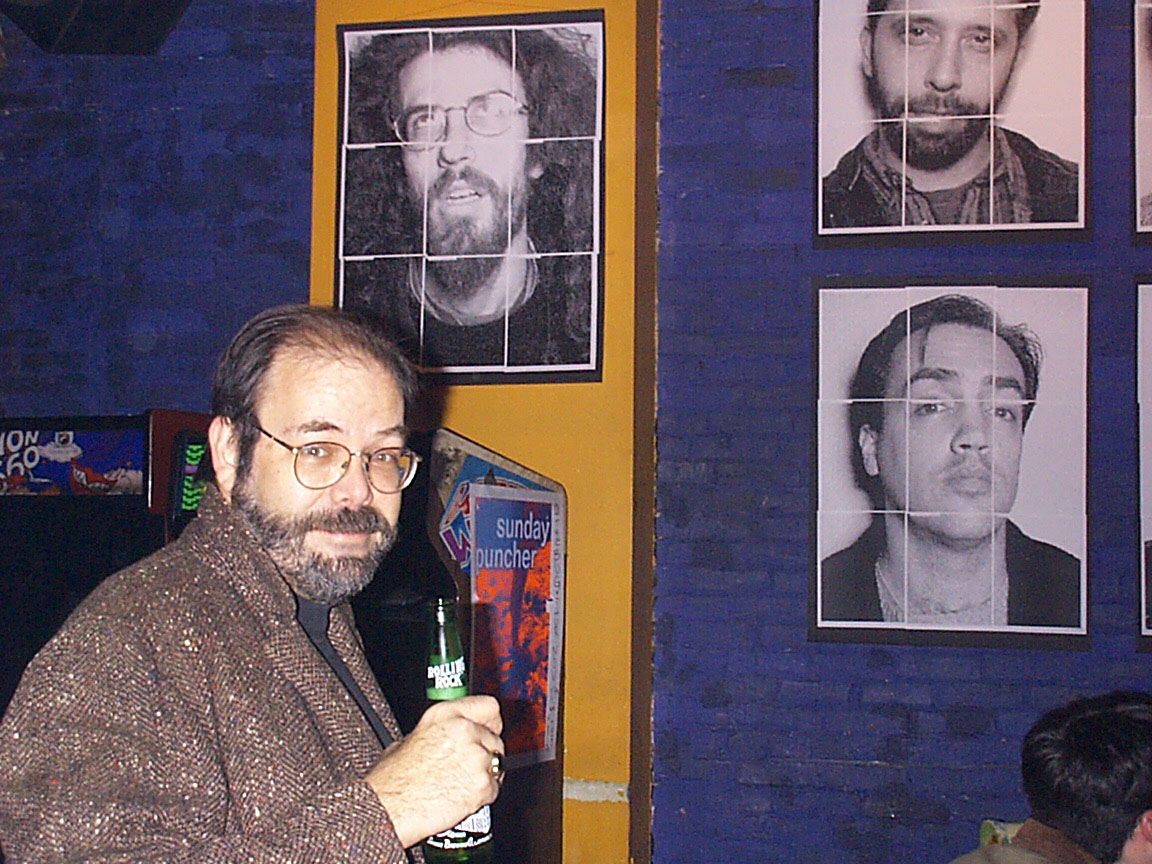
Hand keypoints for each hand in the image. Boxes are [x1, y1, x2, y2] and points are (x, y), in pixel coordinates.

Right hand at [365, 695, 503, 847]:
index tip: (489, 730)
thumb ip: (437, 732)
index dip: (490, 722)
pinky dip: (482, 796)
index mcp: (445, 715)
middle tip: (465, 768)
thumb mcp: (408, 739)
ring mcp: (475, 757)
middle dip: (485, 754)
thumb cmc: (392, 780)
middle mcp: (463, 730)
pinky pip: (493, 789)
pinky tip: (460, 797)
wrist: (388, 809)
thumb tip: (446, 736)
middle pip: (495, 739)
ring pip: (497, 764)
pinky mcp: (481, 784)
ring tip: (459, 784)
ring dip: (484, 775)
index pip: (489, 707)